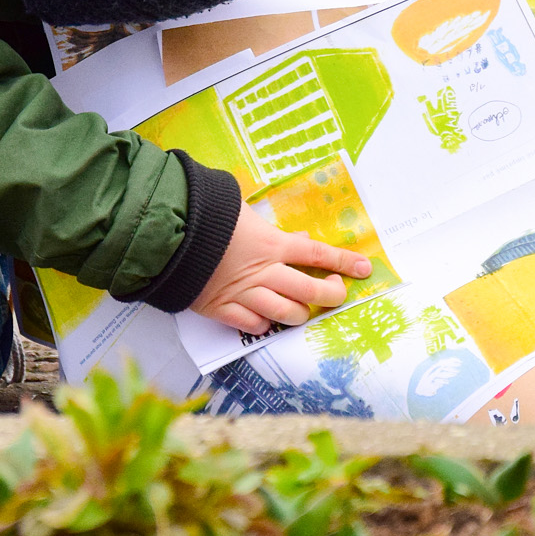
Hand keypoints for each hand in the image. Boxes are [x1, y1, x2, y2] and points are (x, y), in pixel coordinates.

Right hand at [190, 207, 371, 334]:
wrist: (169, 237)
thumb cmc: (205, 216)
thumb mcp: (239, 209)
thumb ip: (267, 223)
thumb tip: (290, 233)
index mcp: (273, 244)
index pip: (318, 255)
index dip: (344, 262)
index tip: (365, 269)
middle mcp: (266, 273)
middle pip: (311, 292)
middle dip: (331, 295)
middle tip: (335, 292)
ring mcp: (247, 294)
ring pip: (288, 314)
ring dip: (300, 314)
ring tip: (301, 309)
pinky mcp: (224, 310)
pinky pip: (255, 326)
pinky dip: (264, 323)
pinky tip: (265, 317)